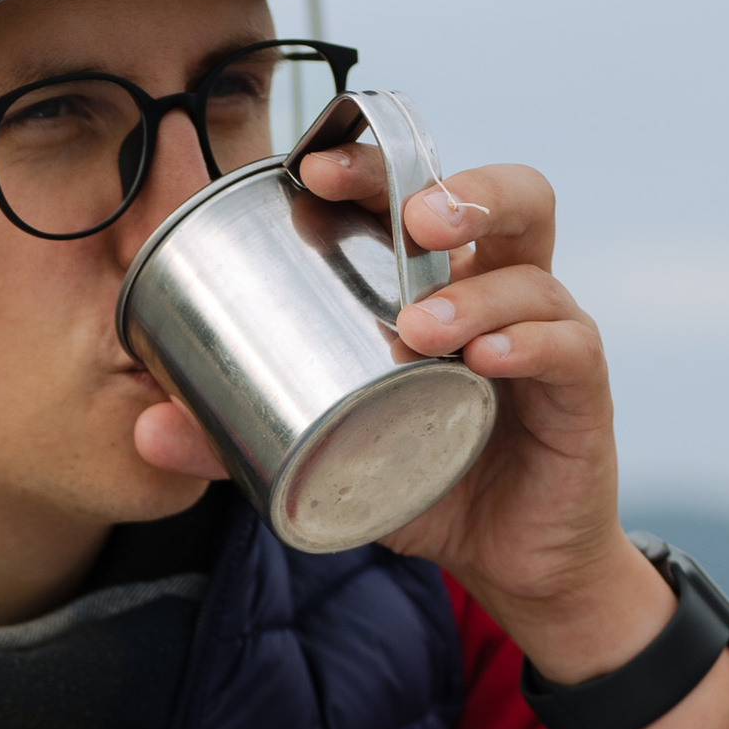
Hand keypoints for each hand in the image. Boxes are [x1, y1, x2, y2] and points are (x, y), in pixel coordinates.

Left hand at [131, 145, 728, 728]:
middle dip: (454, 189)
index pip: (420, 192)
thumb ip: (242, 438)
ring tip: (418, 327)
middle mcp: (502, 289)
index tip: (312, 167)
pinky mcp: (580, 392)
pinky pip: (568, 346)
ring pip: (532, 269)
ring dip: (473, 289)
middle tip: (405, 219)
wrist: (511, 564)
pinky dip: (528, 343)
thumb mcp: (326, 456)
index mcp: (441, 281)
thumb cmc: (424, 481)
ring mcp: (549, 333)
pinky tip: (487, 360)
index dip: (375, 164)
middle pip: (507, 197)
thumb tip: (147, 430)